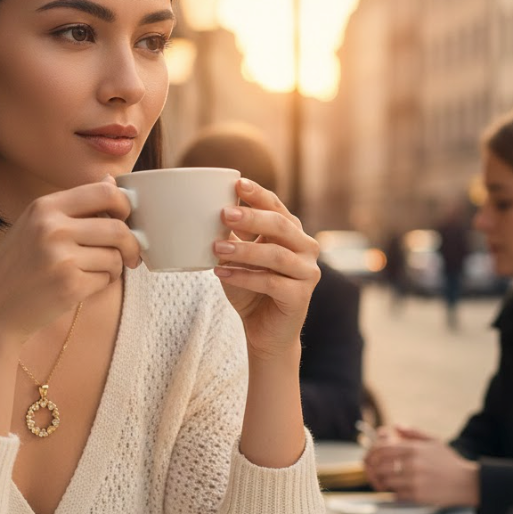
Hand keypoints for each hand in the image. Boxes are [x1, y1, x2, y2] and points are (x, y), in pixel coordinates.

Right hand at [0, 179, 140, 344]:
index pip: (106, 192)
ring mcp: (61, 258)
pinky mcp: (69, 285)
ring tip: (96, 271)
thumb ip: (75, 204)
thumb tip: (111, 181)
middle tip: (131, 255)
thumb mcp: (37, 222)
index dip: (125, 205)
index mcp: (46, 207)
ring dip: (115, 267)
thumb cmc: (20, 262)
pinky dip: (103, 284)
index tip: (126, 218)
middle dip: (131, 244)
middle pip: (118, 228)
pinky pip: (107, 280)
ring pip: (115, 257)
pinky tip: (83, 285)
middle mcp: (53, 228)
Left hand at [213, 178, 320, 359]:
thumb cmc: (250, 288)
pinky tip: (220, 273)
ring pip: (276, 255)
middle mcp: (305, 247)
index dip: (257, 194)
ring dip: (244, 250)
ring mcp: (307, 272)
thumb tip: (205, 209)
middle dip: (251, 218)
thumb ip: (230, 235)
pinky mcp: (300, 296)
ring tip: (216, 248)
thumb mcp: (236, 257)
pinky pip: (271, 282)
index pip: (276, 206)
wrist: (265, 331)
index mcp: (291, 231)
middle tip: (224, 213)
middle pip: (279, 226)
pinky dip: (243, 277)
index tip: (236, 182)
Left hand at [364, 425, 479, 506]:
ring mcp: (415, 481)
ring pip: (386, 481)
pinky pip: (396, 494)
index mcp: (414, 449)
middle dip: (372, 469)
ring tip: (382, 481)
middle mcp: (413, 464)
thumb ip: (413, 433)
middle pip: (380, 466)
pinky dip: (393, 492)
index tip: (370, 457)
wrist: (467, 483)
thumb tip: (395, 427)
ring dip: (381, 482)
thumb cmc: (450, 462)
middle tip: (372, 472)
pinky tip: (396, 490)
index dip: (371, 453)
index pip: (382, 449)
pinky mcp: (418, 496)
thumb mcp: (433, 441)